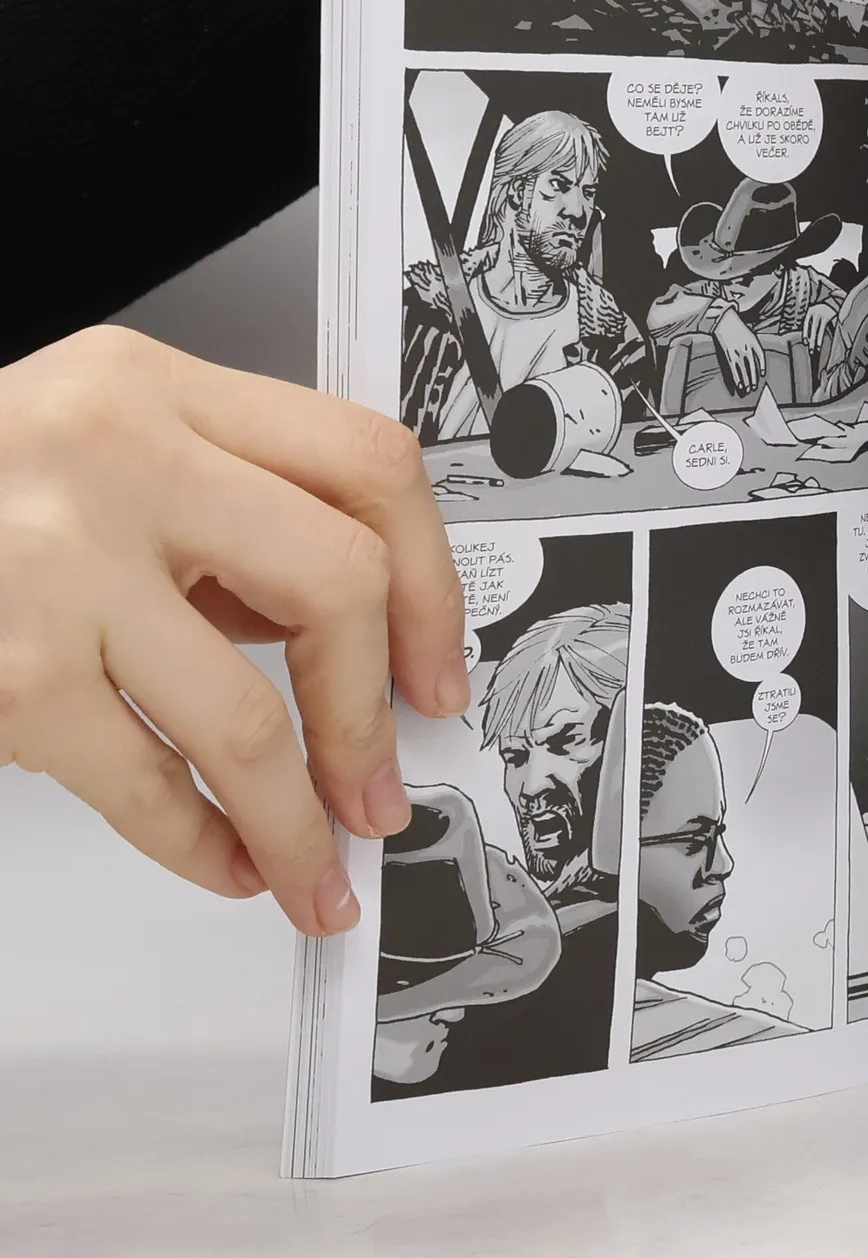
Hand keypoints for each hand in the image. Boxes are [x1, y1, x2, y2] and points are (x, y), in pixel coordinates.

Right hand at [0, 328, 467, 936]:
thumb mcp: (104, 449)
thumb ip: (226, 513)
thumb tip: (355, 651)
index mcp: (161, 390)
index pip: (367, 464)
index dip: (431, 582)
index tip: (437, 668)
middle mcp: (120, 457)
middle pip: (338, 581)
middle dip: (374, 711)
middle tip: (383, 783)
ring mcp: (59, 565)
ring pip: (249, 713)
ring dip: (302, 817)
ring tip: (319, 867)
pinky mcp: (11, 671)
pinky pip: (145, 779)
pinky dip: (201, 842)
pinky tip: (225, 861)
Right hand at [711, 307, 765, 393]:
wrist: (723, 320)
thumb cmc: (735, 326)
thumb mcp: (748, 333)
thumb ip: (751, 344)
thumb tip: (753, 357)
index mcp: (754, 342)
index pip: (761, 357)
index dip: (762, 367)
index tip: (762, 375)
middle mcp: (748, 349)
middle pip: (753, 367)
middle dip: (754, 379)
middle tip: (754, 387)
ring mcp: (739, 353)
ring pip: (745, 371)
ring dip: (746, 382)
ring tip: (747, 390)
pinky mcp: (729, 355)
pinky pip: (735, 370)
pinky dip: (738, 379)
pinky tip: (739, 385)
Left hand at [802, 300, 836, 357]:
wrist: (837, 300)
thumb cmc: (827, 309)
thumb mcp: (818, 313)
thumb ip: (814, 321)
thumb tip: (811, 334)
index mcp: (810, 311)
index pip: (805, 324)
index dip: (805, 333)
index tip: (805, 341)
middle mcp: (814, 312)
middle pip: (810, 328)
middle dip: (810, 339)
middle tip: (809, 348)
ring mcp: (820, 314)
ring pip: (816, 330)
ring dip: (815, 341)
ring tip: (815, 348)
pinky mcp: (826, 317)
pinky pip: (821, 330)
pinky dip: (820, 338)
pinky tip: (819, 343)